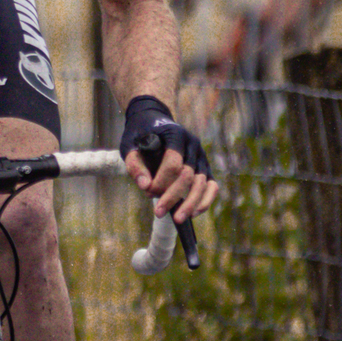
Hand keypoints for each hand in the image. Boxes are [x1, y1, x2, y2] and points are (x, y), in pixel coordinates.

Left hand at [119, 95, 217, 222]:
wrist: (154, 121)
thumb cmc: (141, 134)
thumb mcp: (130, 144)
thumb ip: (135, 164)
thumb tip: (145, 186)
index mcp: (175, 135)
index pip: (173, 163)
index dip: (161, 181)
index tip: (147, 191)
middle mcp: (193, 145)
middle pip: (188, 175)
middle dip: (173, 196)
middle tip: (158, 213)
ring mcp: (201, 157)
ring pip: (202, 183)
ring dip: (190, 203)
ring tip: (178, 219)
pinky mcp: (205, 168)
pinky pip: (211, 186)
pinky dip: (205, 201)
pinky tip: (193, 213)